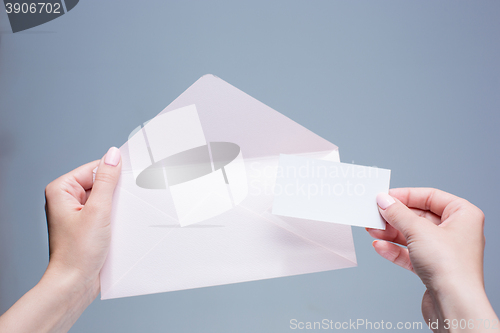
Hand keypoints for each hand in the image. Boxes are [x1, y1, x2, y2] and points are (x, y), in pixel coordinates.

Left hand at [0, 147, 120, 332]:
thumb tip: (113, 155)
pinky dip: (116, 216)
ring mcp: (78, 212)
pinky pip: (107, 211)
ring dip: (117, 205)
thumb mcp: (98, 211)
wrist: (75, 283)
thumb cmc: (78, 252)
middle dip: (116, 192)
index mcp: (62, 189)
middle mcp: (67, 199)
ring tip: (119, 218)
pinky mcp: (88, 225)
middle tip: (124, 203)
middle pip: (101, 182)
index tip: (130, 178)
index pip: (95, 168)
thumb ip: (107, 181)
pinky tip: (121, 225)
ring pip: (106, 198)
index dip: (114, 173)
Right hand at [367, 188, 497, 331]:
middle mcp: (456, 231)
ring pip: (412, 235)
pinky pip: (411, 253)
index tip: (385, 197)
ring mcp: (444, 251)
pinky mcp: (434, 268)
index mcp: (463, 215)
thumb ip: (397, 213)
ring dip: (390, 232)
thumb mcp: (418, 230)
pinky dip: (395, 249)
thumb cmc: (450, 266)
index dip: (405, 195)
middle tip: (375, 214)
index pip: (430, 196)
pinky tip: (379, 246)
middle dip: (394, 217)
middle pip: (419, 216)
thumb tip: (384, 200)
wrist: (453, 304)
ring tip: (372, 229)